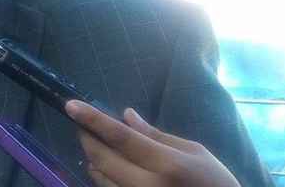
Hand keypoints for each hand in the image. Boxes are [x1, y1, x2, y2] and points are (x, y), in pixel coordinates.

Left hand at [65, 100, 239, 186]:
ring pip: (99, 177)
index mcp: (167, 165)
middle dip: (87, 137)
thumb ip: (156, 135)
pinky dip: (101, 176)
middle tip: (82, 124)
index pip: (121, 137)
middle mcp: (147, 186)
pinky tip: (104, 166)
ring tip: (95, 144)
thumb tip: (125, 115)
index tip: (70, 105)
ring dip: (92, 158)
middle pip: (103, 158)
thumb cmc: (214, 182)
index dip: (93, 119)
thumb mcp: (194, 152)